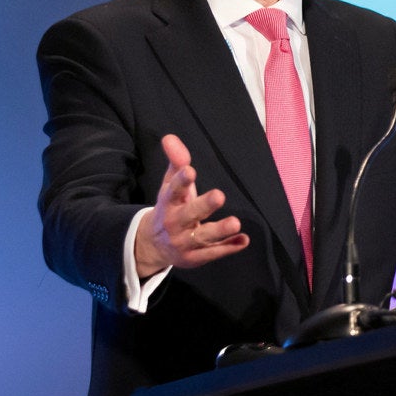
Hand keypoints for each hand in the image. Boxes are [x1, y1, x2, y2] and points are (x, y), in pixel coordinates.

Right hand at [135, 134, 248, 277]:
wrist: (152, 245)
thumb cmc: (169, 207)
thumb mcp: (170, 185)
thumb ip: (176, 161)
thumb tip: (170, 137)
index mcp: (169, 203)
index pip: (174, 190)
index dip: (181, 181)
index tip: (190, 170)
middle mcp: (175, 223)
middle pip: (189, 214)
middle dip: (203, 206)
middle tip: (219, 195)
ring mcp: (184, 242)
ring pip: (203, 237)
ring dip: (220, 230)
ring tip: (236, 222)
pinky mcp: (194, 258)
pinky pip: (212, 253)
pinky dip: (228, 248)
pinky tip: (243, 240)